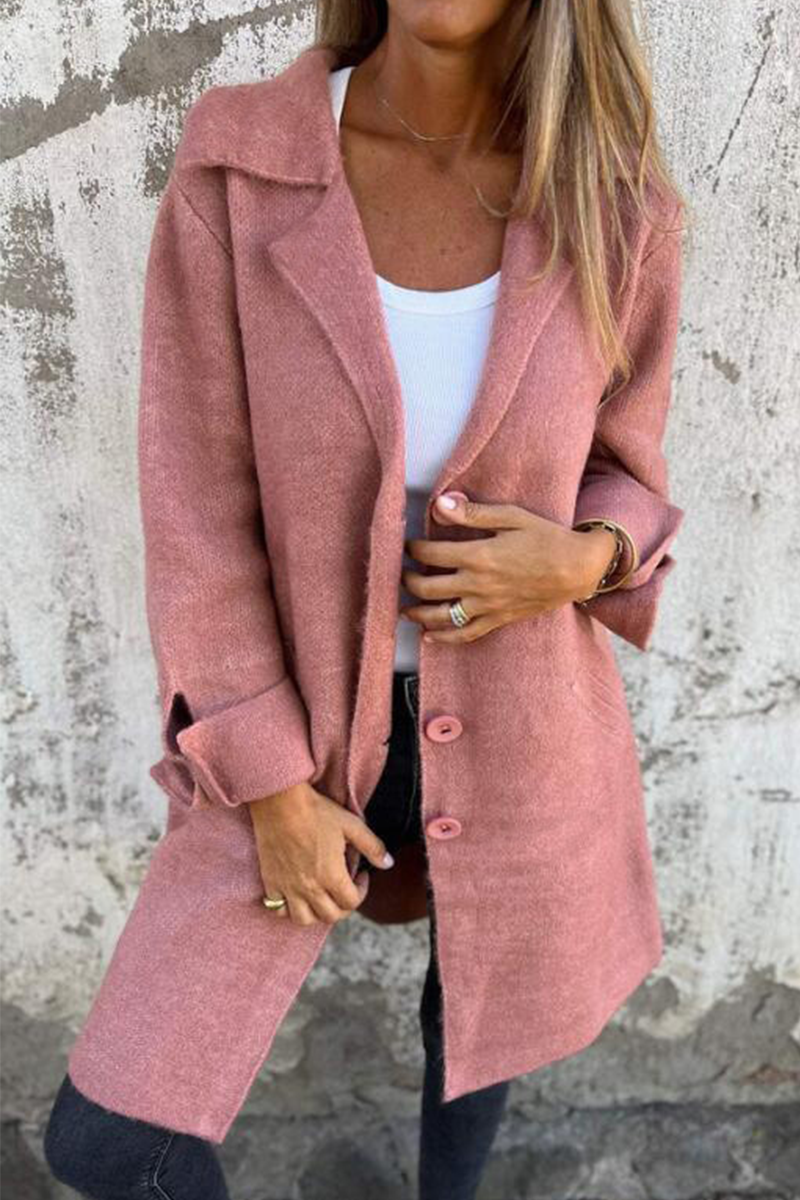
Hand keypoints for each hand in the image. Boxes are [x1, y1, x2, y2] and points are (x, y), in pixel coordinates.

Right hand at [248, 784, 394, 926]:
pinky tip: (296, 894)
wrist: (279, 801)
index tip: (361, 876)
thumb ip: (373, 847)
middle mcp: (309, 888)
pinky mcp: (270, 882)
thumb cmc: (316, 811)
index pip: (352, 902)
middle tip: (345, 890)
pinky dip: (288, 908)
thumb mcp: (351, 825)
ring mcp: (287, 887)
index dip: (362, 891)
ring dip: (316, 913)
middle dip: (343, 906)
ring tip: (321, 897)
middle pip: (330, 916)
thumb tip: (388, 863)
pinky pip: (278, 909)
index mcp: (331, 876)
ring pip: (303, 919)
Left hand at [400, 491, 616, 644]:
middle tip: (401, 573)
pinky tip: (429, 637)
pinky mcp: (498, 619)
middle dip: (408, 580)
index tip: (407, 544)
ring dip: (417, 613)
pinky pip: (465, 634)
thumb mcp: (511, 516)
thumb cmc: (547, 538)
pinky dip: (444, 638)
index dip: (412, 548)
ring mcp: (487, 606)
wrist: (578, 569)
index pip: (430, 553)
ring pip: (440, 616)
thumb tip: (439, 504)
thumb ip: (473, 513)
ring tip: (404, 608)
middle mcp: (477, 584)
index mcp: (478, 555)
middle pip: (427, 587)